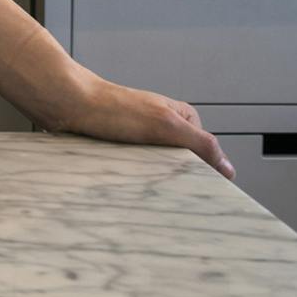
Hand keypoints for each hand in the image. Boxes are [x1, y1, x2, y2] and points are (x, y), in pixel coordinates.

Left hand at [54, 71, 234, 180]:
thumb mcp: (165, 125)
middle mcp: (165, 125)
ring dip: (152, 180)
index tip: (198, 192)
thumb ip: (200, 144)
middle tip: (164, 189)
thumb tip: (228, 168)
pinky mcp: (123, 147)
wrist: (68, 104)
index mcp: (183, 117)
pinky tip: (128, 184)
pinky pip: (137, 171)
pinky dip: (135, 179)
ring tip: (143, 185)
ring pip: (159, 170)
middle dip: (176, 178)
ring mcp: (144, 137)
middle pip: (183, 164)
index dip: (204, 174)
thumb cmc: (112, 109)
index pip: (207, 155)